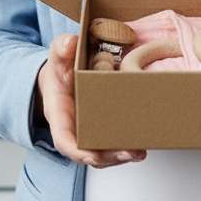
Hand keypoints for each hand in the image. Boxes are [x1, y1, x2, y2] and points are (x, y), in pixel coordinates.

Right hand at [35, 33, 145, 168]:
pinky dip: (125, 148)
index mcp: (59, 112)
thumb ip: (61, 47)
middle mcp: (73, 127)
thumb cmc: (61, 68)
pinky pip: (111, 143)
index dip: (76, 150)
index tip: (91, 156)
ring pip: (102, 152)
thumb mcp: (58, 53)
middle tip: (129, 153)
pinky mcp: (102, 128)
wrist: (63, 75)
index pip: (63, 138)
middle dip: (108, 157)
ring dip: (120, 156)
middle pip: (87, 151)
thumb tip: (69, 43)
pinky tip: (143, 144)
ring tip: (139, 152)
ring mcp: (88, 130)